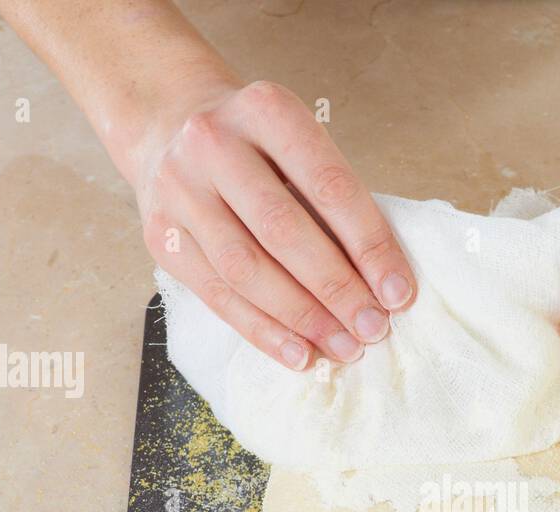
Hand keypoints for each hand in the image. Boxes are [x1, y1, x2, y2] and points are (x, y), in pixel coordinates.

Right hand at [135, 79, 415, 369]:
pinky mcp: (160, 236)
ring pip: (246, 269)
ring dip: (302, 318)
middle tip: (374, 328)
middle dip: (336, 288)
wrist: (169, 125)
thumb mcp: (299, 147)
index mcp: (265, 110)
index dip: (369, 246)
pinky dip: (263, 331)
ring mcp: (179, 190)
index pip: (328, 186)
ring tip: (345, 347)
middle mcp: (213, 143)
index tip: (399, 294)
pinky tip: (300, 354)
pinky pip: (217, 296)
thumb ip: (335, 203)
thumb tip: (384, 286)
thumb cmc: (259, 149)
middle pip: (283, 230)